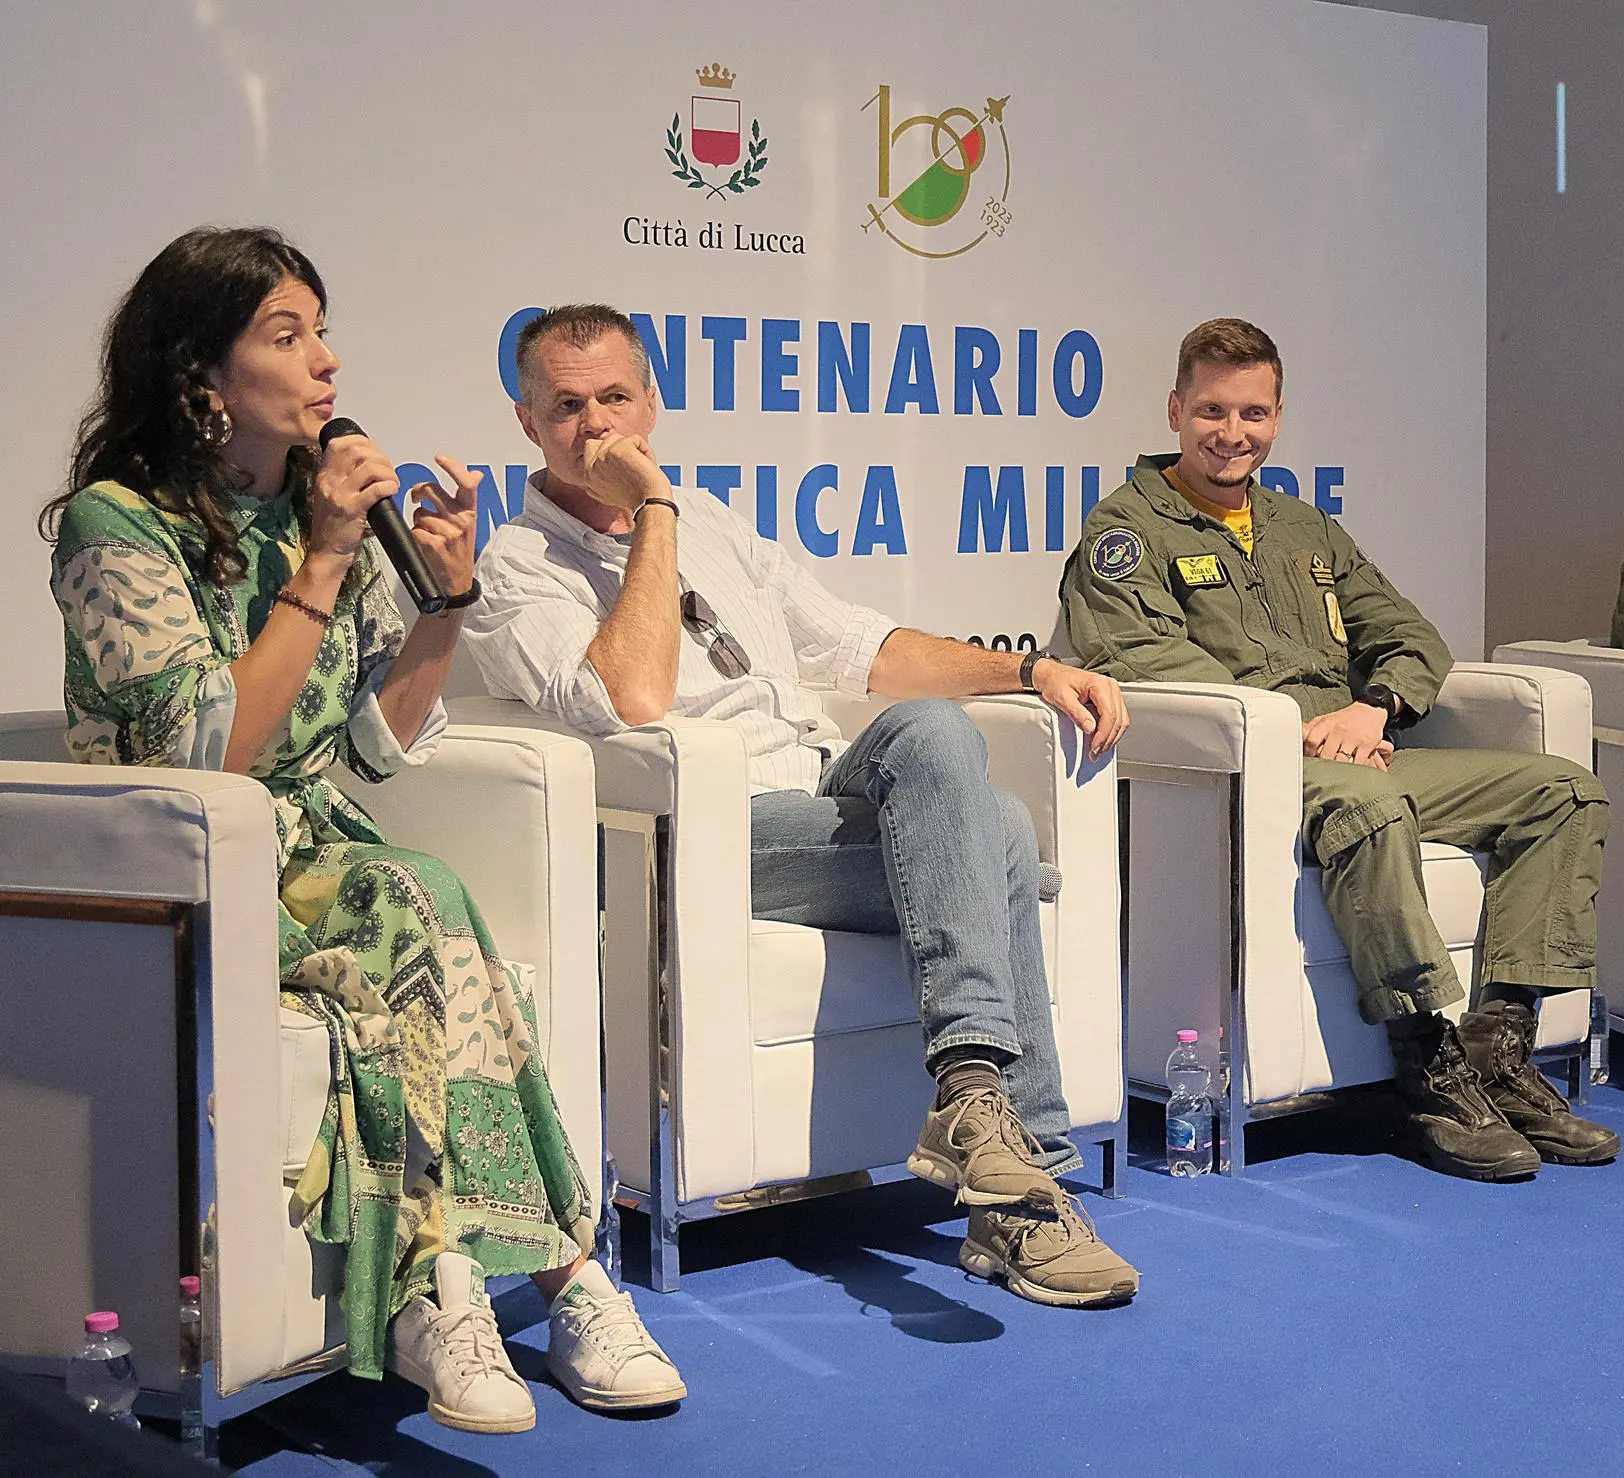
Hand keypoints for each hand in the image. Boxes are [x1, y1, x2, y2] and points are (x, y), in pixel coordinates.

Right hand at [310, 434, 399, 563]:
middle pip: (356, 451)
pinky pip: (374, 490)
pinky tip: (391, 490)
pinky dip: (388, 486)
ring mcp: (339, 495)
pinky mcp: (351, 510)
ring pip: (368, 467)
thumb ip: (343, 477)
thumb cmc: (333, 527)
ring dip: (387, 472)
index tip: (376, 454)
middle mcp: (329, 482)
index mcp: (324, 476)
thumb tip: (367, 462)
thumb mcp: (332, 495)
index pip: (340, 443)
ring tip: (392, 482)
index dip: (363, 443)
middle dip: (379, 457)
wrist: (326, 553)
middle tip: (388, 470)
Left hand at [406, 455, 479, 599]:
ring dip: (417, 521)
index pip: (465, 483)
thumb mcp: (470, 522)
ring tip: (428, 532)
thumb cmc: (460, 550)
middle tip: (416, 498)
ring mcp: (448, 532)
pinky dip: (415, 535)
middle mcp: (461, 520)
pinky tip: (425, 544)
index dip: (452, 466)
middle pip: (431, 490)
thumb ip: (467, 498)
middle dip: (417, 492)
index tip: (439, 457)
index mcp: (470, 511)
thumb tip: (476, 474)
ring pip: (419, 513)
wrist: (457, 581)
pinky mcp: (433, 544)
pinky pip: (415, 529)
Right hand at [582, 431, 668, 512]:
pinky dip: (646, 450)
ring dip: (635, 450)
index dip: (612, 453)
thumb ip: (605, 472)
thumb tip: (608, 451)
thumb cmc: (640, 500)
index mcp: (589, 480)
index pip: (592, 449)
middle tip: (632, 464)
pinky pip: (635, 439)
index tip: (625, 467)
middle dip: (620, 446)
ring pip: (619, 438)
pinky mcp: (616, 450)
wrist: (650, 504)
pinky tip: (647, 465)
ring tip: (640, 469)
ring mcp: (601, 458)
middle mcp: (591, 470)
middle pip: (604, 440)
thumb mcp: (613, 490)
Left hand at [1034, 660, 1128, 758]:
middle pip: (1118, 719)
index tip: (1095, 747)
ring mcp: (1112, 692)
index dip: (1103, 734)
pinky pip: (1118, 718)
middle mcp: (1110, 687)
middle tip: (1095, 753)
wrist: (1053, 675)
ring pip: (1121, 720)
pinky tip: (1103, 740)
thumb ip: (1077, 713)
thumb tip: (1090, 728)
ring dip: (1111, 737)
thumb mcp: (1062, 698)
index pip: (1109, 713)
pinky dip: (1112, 731)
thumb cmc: (1056, 682)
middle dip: (1107, 739)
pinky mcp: (1111, 699)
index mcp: (1100, 684)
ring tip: (1099, 749)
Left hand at [1303, 703, 1391, 769]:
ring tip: (1333, 776)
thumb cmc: (1343, 719)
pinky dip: (1352, 770)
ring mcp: (1353, 738)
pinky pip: (1358, 762)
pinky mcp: (1367, 745)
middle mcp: (1339, 730)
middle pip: (1325, 755)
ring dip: (1336, 770)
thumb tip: (1296, 741)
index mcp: (1326, 724)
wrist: (1369, 711)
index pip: (1311, 741)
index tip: (1308, 761)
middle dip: (1322, 766)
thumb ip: (1310, 730)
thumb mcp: (1325, 720)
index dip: (1308, 754)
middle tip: (1321, 773)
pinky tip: (1349, 772)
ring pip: (1341, 761)